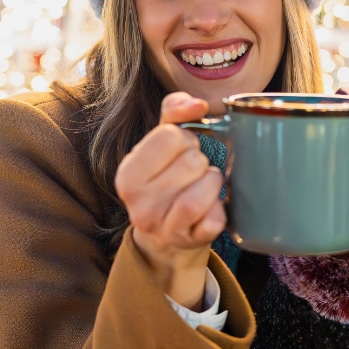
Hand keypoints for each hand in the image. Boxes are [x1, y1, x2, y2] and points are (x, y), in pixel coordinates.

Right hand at [116, 91, 225, 308]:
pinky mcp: (186, 243)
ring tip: (208, 184)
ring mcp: (161, 228)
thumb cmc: (169, 178)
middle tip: (196, 171)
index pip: (170, 136)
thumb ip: (175, 110)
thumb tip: (197, 104)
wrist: (169, 233)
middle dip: (202, 161)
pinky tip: (212, 207)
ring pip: (201, 194)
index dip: (185, 139)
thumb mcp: (164, 141)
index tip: (182, 151)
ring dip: (213, 183)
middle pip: (191, 162)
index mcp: (128, 173)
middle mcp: (138, 203)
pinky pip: (214, 220)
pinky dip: (221, 209)